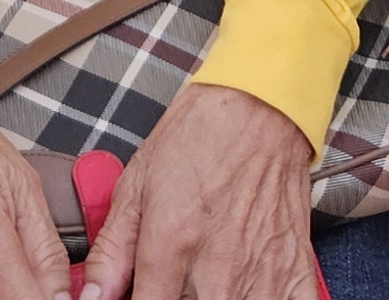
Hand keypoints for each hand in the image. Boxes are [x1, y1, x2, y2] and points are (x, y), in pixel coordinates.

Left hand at [81, 82, 316, 299]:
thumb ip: (112, 251)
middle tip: (174, 280)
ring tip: (207, 280)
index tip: (138, 294)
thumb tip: (92, 296)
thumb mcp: (137, 185)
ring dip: (216, 299)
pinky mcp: (296, 275)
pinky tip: (248, 286)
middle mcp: (216, 273)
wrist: (260, 108)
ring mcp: (260, 278)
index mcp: (170, 249)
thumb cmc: (200, 138)